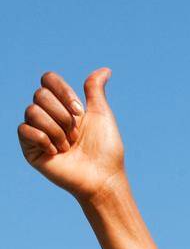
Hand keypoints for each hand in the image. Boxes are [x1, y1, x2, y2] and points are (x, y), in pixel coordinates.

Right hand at [17, 68, 124, 203]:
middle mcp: (48, 116)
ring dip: (55, 130)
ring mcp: (37, 132)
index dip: (62, 92)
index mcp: (62, 105)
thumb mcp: (101, 114)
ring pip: (32, 111)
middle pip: (40, 95)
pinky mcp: (30, 149)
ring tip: (68, 147)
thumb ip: (95, 90)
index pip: (48, 80)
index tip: (79, 112)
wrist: (102, 178)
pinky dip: (42, 139)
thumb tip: (105, 70)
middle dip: (62, 116)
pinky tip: (56, 153)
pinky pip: (24, 129)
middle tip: (75, 135)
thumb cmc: (106, 150)